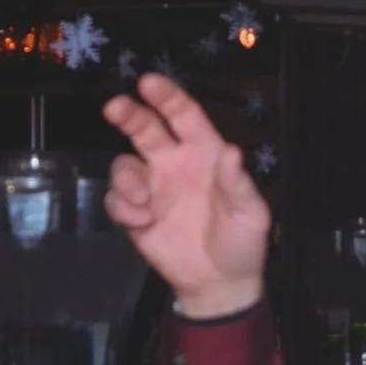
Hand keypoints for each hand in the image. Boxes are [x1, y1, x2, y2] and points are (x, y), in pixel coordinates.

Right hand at [102, 75, 270, 317]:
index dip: (167, 98)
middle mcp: (174, 163)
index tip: (148, 82)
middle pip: (146, 129)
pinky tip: (144, 223)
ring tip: (145, 202)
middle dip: (129, 114)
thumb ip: (238, 184)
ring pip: (124, 165)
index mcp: (205, 154)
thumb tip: (231, 151)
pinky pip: (116, 200)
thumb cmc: (242, 239)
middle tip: (115, 107)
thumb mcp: (250, 213)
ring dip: (128, 179)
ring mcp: (152, 188)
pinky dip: (124, 208)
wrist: (220, 281)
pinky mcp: (134, 214)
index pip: (184, 117)